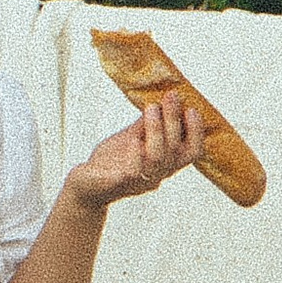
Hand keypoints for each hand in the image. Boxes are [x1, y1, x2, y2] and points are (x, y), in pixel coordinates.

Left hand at [65, 90, 204, 210]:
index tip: (192, 109)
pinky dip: (135, 155)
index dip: (196, 132)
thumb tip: (160, 101)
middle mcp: (155, 175)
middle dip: (173, 120)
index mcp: (163, 165)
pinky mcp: (116, 184)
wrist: (85, 186)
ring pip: (156, 159)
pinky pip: (130, 174)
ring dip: (156, 131)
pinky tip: (133, 139)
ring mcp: (137, 181)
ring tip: (151, 108)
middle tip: (170, 96)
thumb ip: (145, 125)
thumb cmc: (111, 162)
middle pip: (173, 151)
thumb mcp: (131, 138)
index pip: (191, 153)